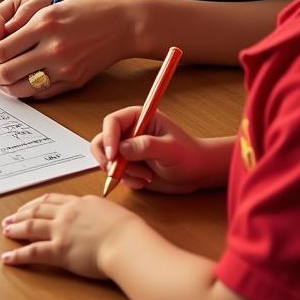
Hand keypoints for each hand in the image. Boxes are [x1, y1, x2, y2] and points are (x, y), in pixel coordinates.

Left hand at [0, 0, 134, 98]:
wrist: (122, 25)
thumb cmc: (84, 12)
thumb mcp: (50, 8)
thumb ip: (23, 25)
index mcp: (44, 24)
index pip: (3, 49)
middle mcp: (53, 48)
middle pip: (8, 71)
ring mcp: (65, 68)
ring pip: (22, 87)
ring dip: (5, 87)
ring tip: (0, 81)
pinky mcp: (74, 81)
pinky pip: (42, 93)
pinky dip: (26, 91)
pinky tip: (20, 85)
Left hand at [0, 192, 138, 278]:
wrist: (128, 242)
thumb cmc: (129, 232)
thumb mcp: (113, 213)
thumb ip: (100, 214)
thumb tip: (99, 218)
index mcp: (80, 203)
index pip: (53, 200)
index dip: (37, 203)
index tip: (29, 207)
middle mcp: (67, 214)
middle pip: (38, 210)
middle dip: (21, 214)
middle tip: (10, 218)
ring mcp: (61, 231)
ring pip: (31, 226)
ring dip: (15, 228)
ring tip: (5, 230)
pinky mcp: (59, 250)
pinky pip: (33, 252)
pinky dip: (18, 255)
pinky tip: (7, 258)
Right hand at [92, 107, 219, 193]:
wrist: (197, 173)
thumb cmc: (189, 155)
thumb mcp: (170, 150)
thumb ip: (146, 146)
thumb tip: (122, 148)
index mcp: (137, 118)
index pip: (112, 122)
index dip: (108, 137)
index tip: (113, 155)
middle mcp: (128, 132)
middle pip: (101, 141)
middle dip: (110, 159)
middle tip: (123, 172)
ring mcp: (126, 149)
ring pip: (106, 159)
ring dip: (121, 172)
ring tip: (144, 177)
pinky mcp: (127, 165)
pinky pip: (114, 173)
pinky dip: (127, 180)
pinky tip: (144, 181)